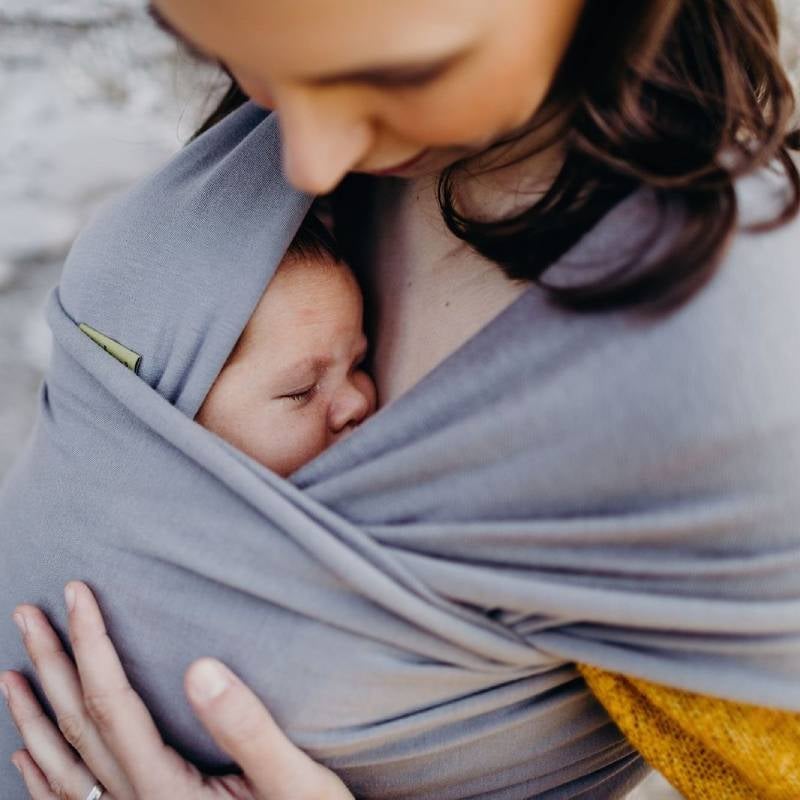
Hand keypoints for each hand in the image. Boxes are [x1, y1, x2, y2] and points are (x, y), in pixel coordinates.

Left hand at [1, 581, 354, 799]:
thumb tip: (200, 668)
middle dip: (52, 664)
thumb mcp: (292, 779)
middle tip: (28, 614)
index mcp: (166, 788)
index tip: (77, 594)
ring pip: (64, 763)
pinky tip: (26, 752)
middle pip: (77, 726)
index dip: (92, 643)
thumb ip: (247, 727)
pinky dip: (41, 773)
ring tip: (12, 672)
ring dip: (34, 713)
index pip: (112, 702)